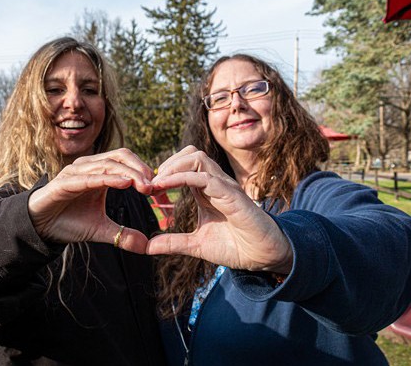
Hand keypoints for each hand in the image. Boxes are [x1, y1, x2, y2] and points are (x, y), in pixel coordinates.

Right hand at [28, 148, 153, 253]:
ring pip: (108, 164)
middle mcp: (89, 167)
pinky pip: (90, 177)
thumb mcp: (100, 229)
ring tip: (146, 186)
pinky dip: (108, 178)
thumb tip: (147, 246)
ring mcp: (76, 172)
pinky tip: (124, 183)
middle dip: (141, 170)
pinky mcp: (65, 182)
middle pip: (121, 156)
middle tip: (156, 188)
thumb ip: (122, 235)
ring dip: (129, 173)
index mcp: (100, 172)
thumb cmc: (68, 222)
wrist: (39, 227)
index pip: (128, 163)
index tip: (161, 192)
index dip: (146, 173)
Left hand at [146, 146, 292, 272]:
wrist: (264, 257)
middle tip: (150, 185)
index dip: (163, 173)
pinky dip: (182, 178)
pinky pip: (205, 177)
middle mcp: (215, 183)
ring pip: (197, 157)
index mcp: (207, 191)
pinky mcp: (232, 195)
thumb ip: (173, 242)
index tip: (146, 189)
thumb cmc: (236, 246)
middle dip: (167, 164)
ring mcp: (224, 186)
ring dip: (173, 167)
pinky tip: (165, 187)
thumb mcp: (196, 245)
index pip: (184, 166)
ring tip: (157, 184)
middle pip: (190, 153)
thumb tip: (147, 247)